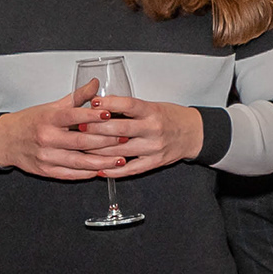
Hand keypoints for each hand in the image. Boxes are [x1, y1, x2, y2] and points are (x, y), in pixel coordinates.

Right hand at [0, 79, 113, 179]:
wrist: (6, 140)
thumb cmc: (31, 121)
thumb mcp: (52, 106)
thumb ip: (76, 96)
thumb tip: (95, 83)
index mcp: (49, 118)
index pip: (74, 116)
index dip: (93, 115)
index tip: (110, 114)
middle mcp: (47, 138)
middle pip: (80, 141)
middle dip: (105, 141)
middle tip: (124, 138)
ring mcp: (46, 156)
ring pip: (78, 161)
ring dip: (101, 162)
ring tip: (120, 160)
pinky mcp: (46, 170)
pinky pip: (70, 174)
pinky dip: (86, 173)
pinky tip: (101, 171)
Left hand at [74, 96, 205, 176]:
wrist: (193, 133)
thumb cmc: (170, 117)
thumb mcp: (153, 105)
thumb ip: (129, 107)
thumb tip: (102, 105)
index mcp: (152, 111)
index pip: (128, 105)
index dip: (109, 103)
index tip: (93, 102)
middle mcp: (153, 129)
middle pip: (120, 129)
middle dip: (96, 128)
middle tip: (79, 126)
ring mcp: (153, 148)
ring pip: (120, 151)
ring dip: (98, 151)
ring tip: (82, 148)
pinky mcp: (154, 162)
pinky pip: (130, 169)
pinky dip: (113, 170)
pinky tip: (100, 169)